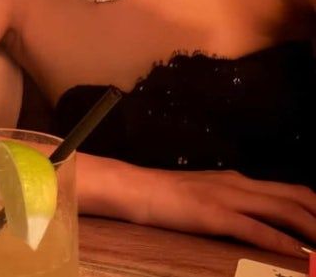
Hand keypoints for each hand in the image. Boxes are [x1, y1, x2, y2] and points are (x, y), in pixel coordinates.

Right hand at [139, 167, 315, 256]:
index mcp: (240, 181)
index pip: (291, 191)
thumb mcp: (208, 195)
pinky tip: (297, 253)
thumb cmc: (169, 196)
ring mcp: (227, 198)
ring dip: (311, 229)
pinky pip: (254, 229)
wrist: (136, 188)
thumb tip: (258, 224)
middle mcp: (240, 185)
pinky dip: (280, 241)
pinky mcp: (213, 215)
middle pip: (295, 197)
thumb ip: (233, 205)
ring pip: (282, 209)